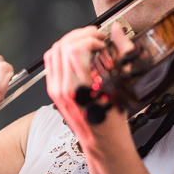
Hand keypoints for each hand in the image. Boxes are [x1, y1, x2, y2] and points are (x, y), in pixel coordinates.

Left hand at [44, 24, 133, 140]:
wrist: (102, 142)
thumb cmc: (113, 121)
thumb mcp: (122, 87)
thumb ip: (121, 54)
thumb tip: (118, 32)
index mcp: (80, 88)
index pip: (73, 49)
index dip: (89, 38)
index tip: (102, 42)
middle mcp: (63, 88)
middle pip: (62, 45)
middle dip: (81, 35)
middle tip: (97, 37)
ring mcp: (55, 90)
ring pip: (54, 51)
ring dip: (71, 41)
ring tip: (88, 42)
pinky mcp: (53, 91)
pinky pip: (51, 63)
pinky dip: (63, 51)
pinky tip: (78, 52)